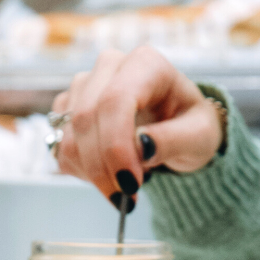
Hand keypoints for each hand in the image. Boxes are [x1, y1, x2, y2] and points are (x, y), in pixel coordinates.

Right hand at [51, 46, 222, 206]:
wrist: (178, 126)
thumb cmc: (191, 126)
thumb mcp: (198, 136)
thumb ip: (171, 140)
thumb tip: (139, 147)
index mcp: (145, 64)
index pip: (114, 101)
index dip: (115, 146)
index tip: (129, 183)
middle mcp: (109, 67)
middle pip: (85, 119)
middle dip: (102, 167)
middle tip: (126, 196)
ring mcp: (84, 86)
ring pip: (69, 137)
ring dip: (93, 172)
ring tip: (126, 180)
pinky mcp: (68, 108)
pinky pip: (61, 147)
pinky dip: (82, 171)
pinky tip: (108, 172)